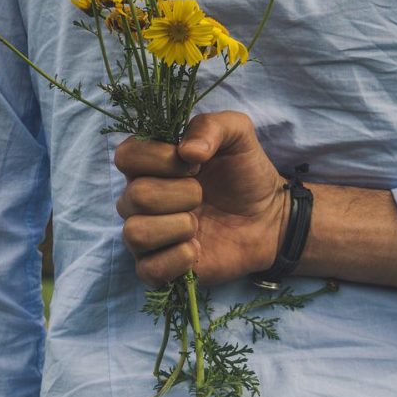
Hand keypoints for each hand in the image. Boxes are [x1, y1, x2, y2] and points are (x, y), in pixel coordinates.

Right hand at [115, 111, 287, 285]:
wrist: (270, 216)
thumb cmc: (246, 173)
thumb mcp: (237, 134)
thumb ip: (211, 126)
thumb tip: (186, 151)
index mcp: (151, 163)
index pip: (126, 156)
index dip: (159, 158)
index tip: (194, 163)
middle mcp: (141, 198)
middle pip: (135, 196)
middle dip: (179, 194)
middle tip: (202, 194)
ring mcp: (149, 234)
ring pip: (134, 234)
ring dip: (176, 226)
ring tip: (198, 223)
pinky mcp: (161, 267)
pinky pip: (147, 270)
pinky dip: (177, 259)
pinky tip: (197, 248)